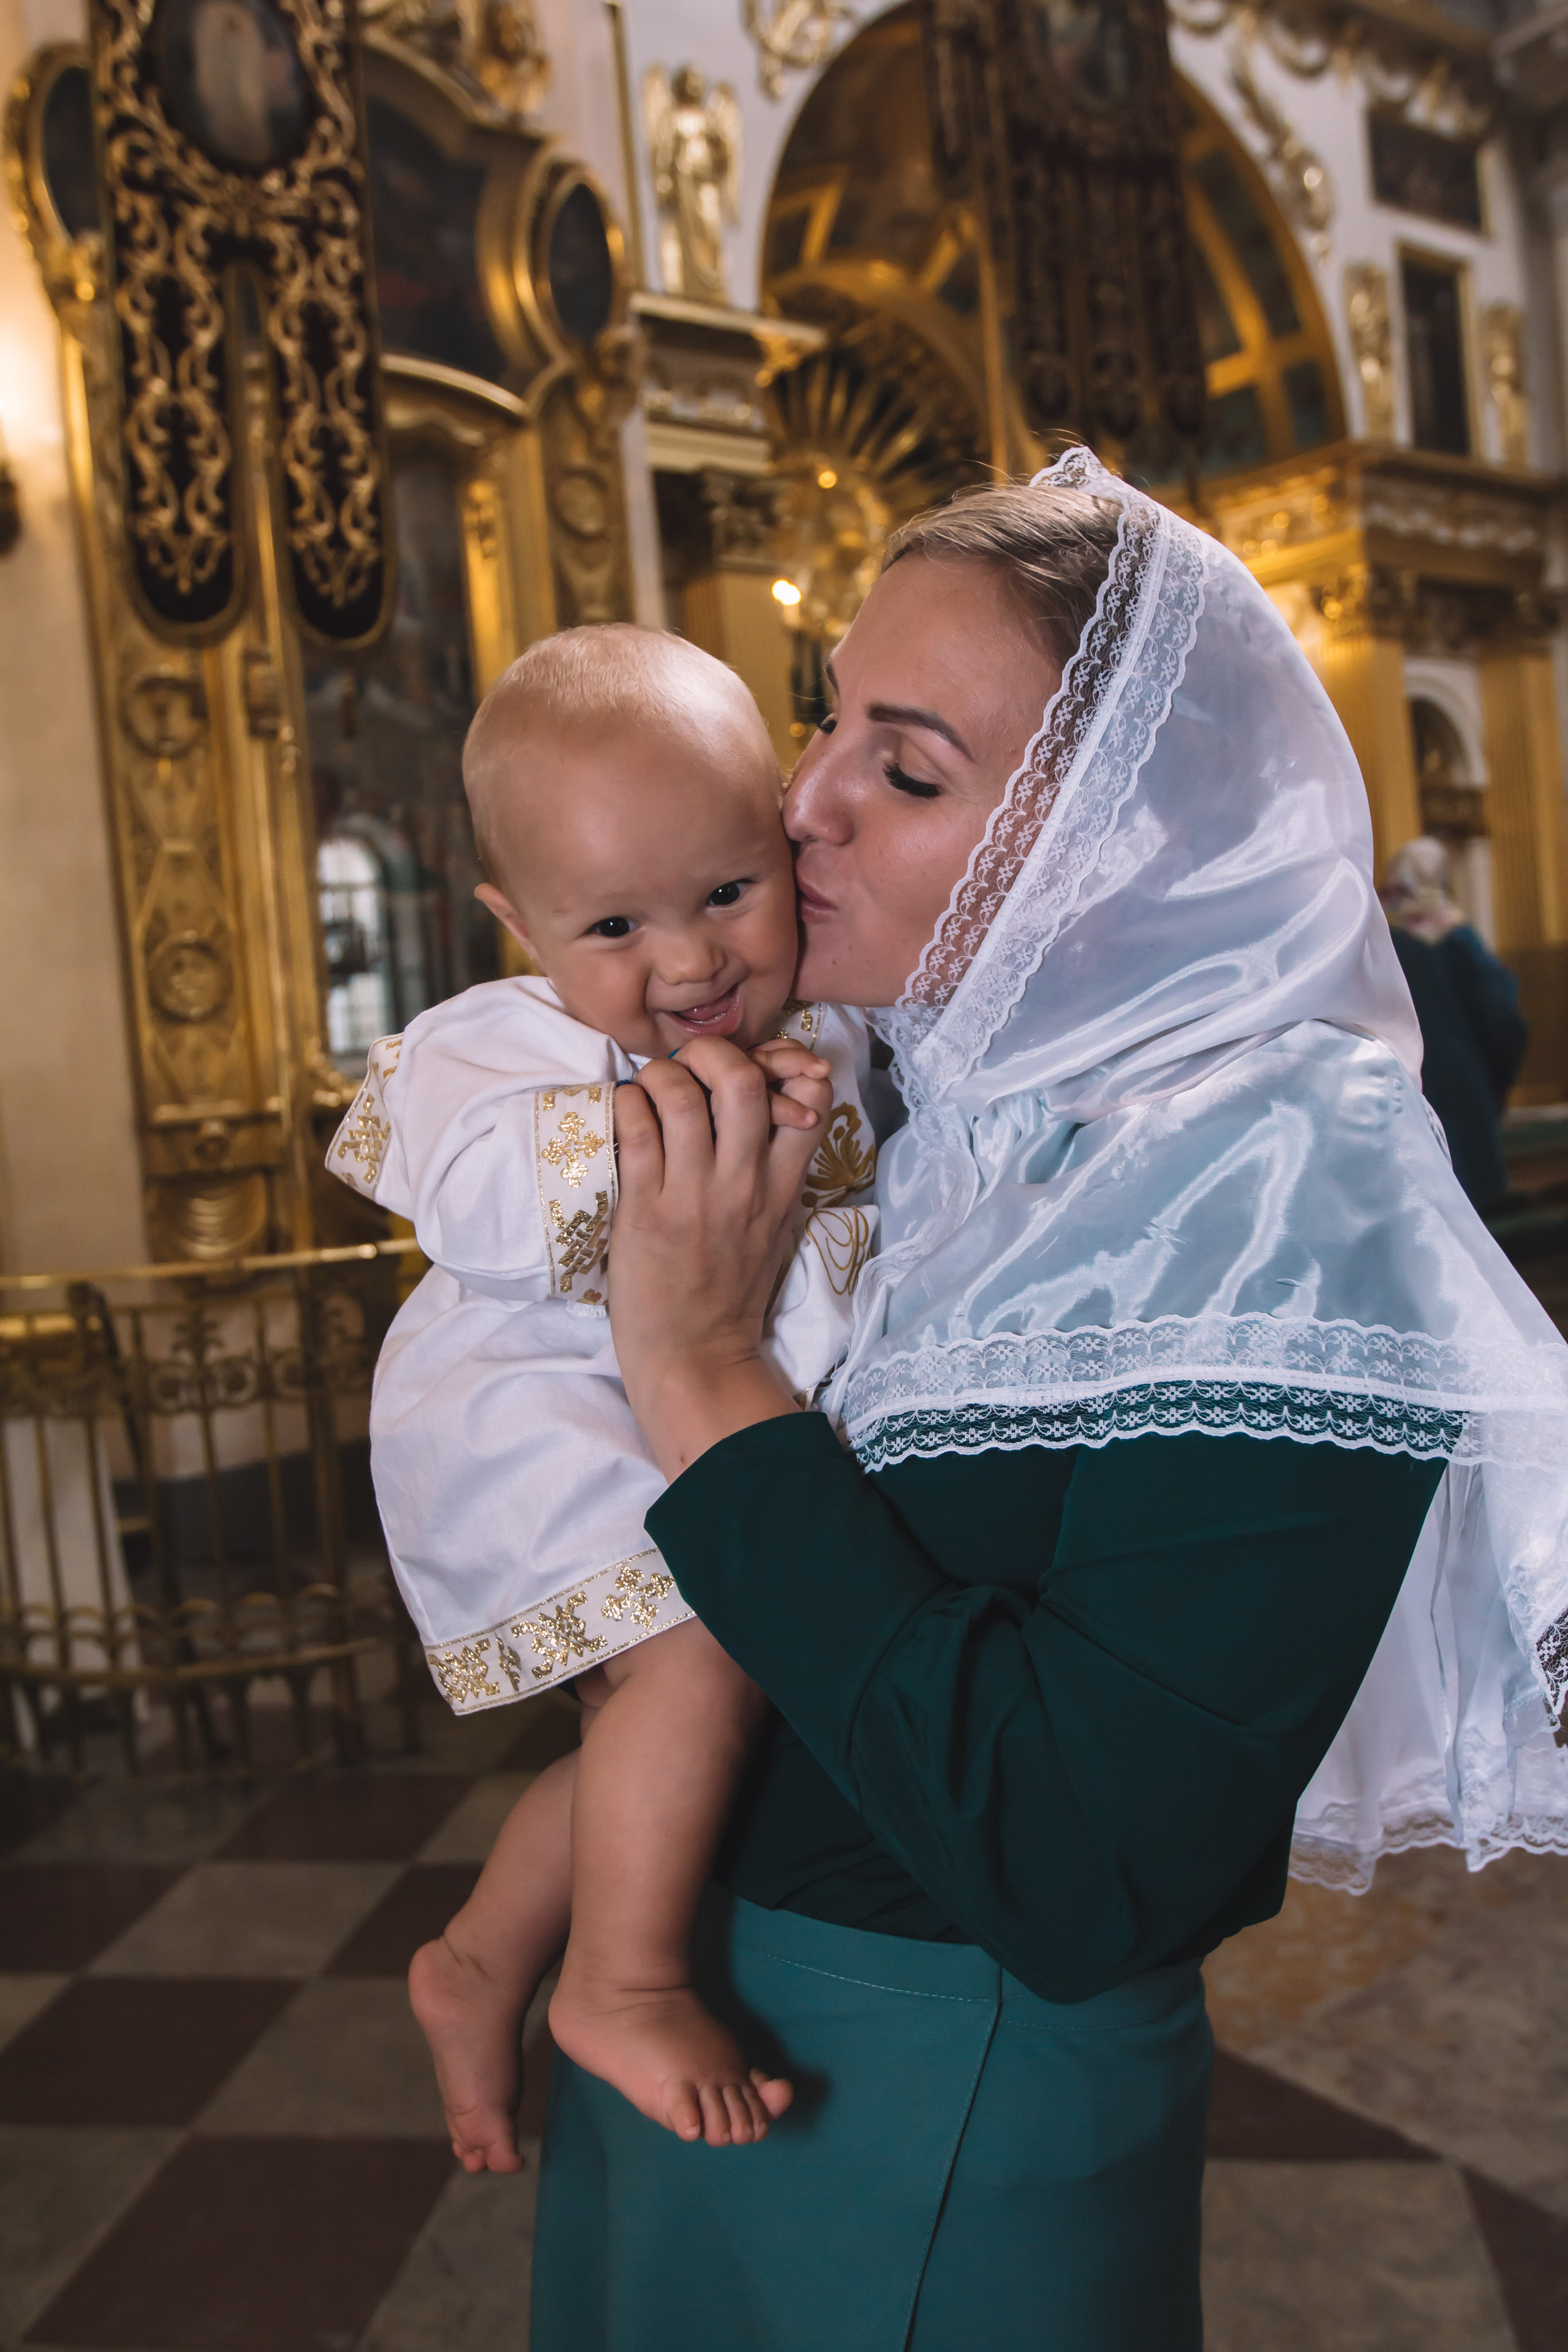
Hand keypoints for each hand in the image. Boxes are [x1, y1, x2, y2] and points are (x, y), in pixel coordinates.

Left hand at [610, 1040, 830, 1479]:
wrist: (694, 1358)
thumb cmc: (728, 1293)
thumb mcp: (774, 1228)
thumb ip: (776, 1172)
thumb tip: (773, 1109)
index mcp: (784, 1189)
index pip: (812, 1101)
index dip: (788, 1066)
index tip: (761, 1068)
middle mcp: (744, 1185)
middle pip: (744, 1081)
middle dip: (713, 1052)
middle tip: (692, 1065)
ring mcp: (694, 1196)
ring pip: (681, 1094)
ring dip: (660, 1074)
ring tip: (652, 1089)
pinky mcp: (646, 1210)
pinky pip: (635, 1129)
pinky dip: (627, 1103)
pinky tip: (626, 1113)